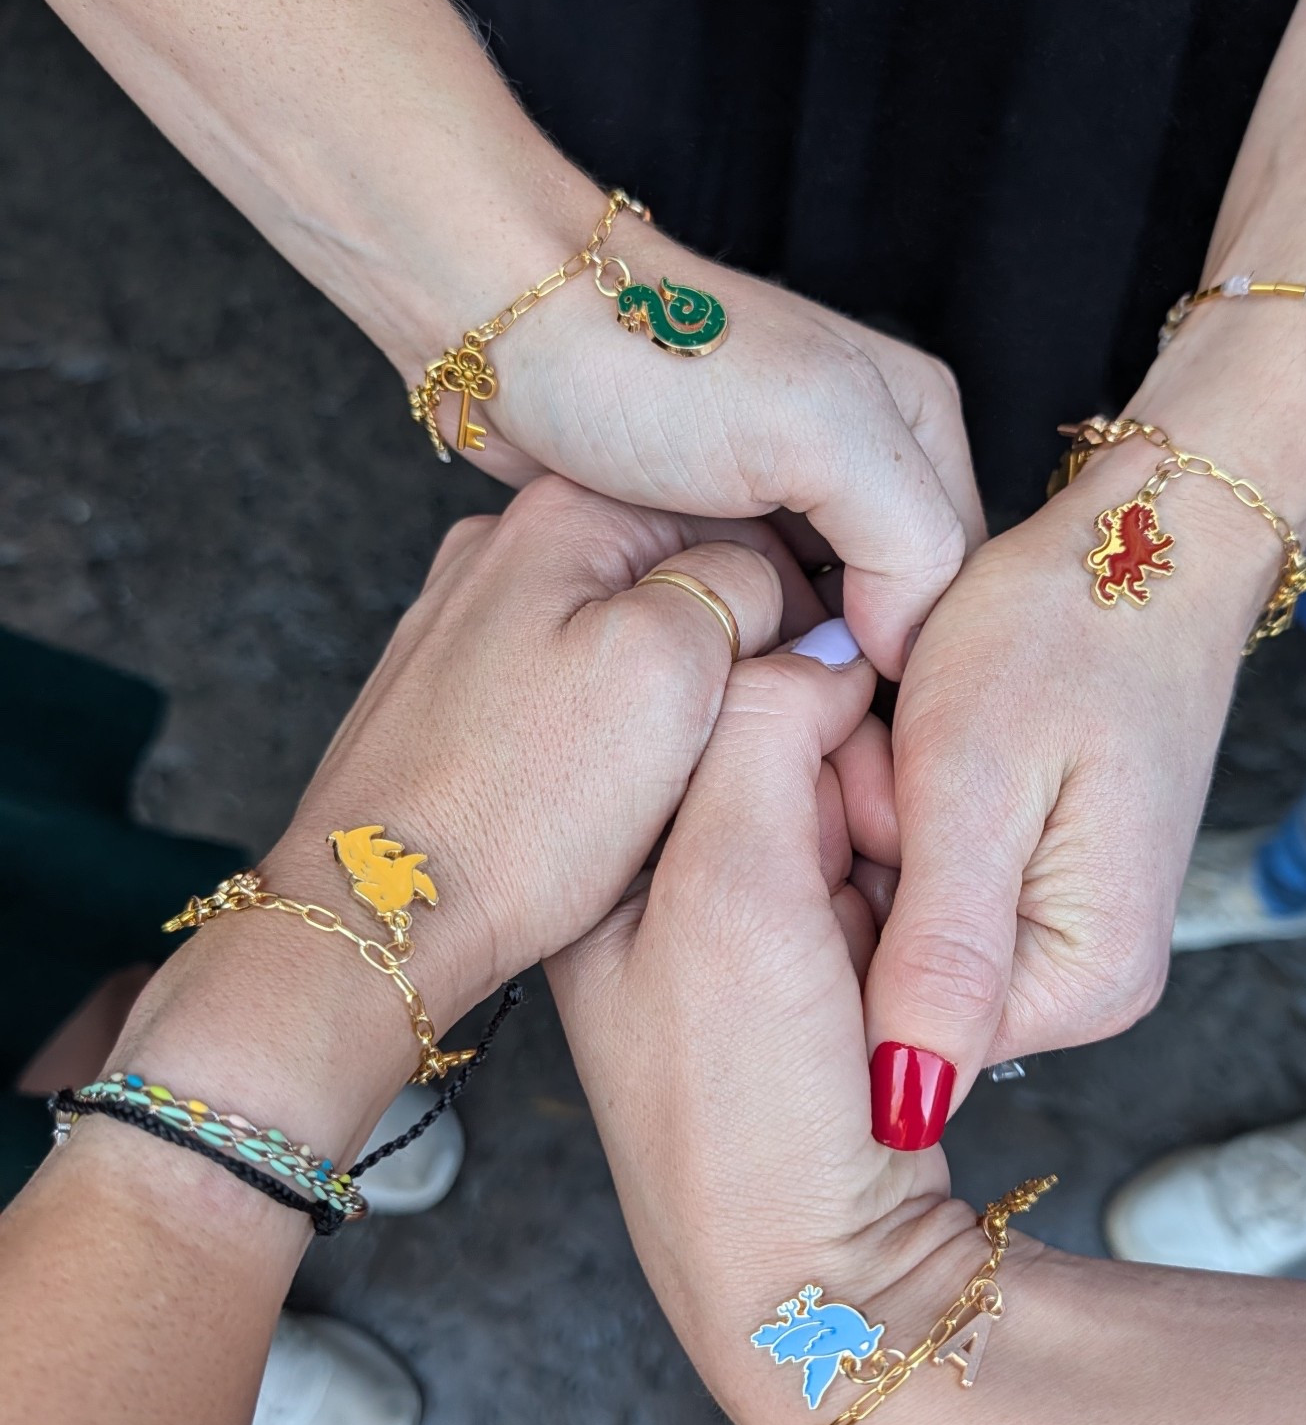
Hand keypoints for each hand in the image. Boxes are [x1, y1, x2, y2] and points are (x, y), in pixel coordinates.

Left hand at [121, 477, 821, 1152]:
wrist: (381, 912)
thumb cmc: (514, 811)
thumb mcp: (670, 670)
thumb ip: (747, 594)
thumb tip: (790, 600)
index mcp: (566, 512)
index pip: (742, 523)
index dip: (797, 615)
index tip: (805, 695)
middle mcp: (507, 546)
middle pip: (682, 578)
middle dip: (730, 656)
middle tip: (735, 746)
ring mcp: (474, 621)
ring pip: (631, 640)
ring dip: (671, 700)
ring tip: (666, 781)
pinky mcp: (458, 695)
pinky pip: (573, 692)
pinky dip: (608, 733)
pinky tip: (605, 793)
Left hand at [431, 179, 986, 676]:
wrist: (505, 330)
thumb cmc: (649, 364)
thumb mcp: (818, 431)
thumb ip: (908, 536)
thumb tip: (911, 648)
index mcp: (919, 424)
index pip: (965, 582)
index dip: (926, 660)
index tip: (874, 730)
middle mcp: (862, 461)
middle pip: (898, 607)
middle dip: (858, 670)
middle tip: (807, 728)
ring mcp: (782, 498)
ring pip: (822, 622)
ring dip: (794, 668)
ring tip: (758, 709)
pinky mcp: (709, 529)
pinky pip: (750, 615)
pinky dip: (739, 650)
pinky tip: (715, 681)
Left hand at [546, 642, 988, 1424]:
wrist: (818, 1287)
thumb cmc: (742, 1104)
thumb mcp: (730, 885)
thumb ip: (762, 733)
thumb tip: (817, 654)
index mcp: (601, 848)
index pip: (707, 693)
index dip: (797, 712)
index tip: (840, 774)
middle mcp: (653, 879)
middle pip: (778, 749)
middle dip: (846, 794)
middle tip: (853, 883)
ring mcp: (731, 928)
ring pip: (836, 809)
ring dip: (884, 848)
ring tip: (874, 940)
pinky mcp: (805, 972)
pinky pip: (872, 877)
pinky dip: (901, 896)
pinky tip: (894, 960)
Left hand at [861, 442, 1285, 1140]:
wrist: (1137, 549)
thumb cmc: (1065, 633)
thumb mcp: (974, 779)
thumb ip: (941, 947)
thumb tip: (905, 1107)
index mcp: (1079, 981)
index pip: (892, 1027)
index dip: (839, 911)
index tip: (861, 794)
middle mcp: (1074, 986)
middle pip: (886, 982)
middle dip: (853, 868)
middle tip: (885, 747)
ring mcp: (1050, 942)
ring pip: (886, 929)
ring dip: (864, 835)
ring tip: (903, 736)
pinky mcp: (1025, 894)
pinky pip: (912, 888)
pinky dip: (887, 819)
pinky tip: (910, 748)